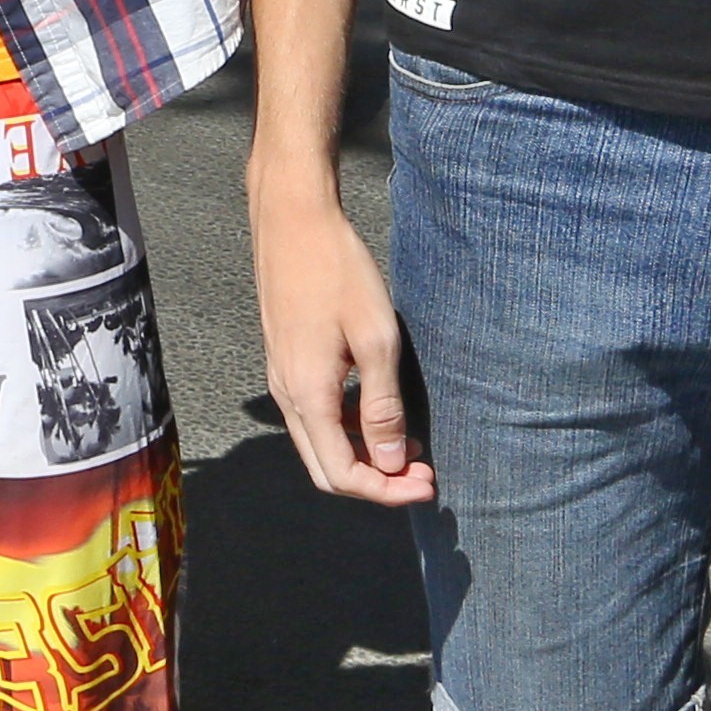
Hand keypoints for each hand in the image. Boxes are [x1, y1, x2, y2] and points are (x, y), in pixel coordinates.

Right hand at [250, 178, 435, 506]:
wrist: (292, 219)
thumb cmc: (336, 269)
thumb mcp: (375, 337)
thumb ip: (382, 405)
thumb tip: (392, 461)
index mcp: (307, 394)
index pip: (341, 475)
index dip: (386, 491)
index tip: (428, 482)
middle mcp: (287, 395)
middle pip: (325, 469)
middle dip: (376, 483)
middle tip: (422, 473)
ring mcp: (282, 377)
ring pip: (319, 444)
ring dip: (364, 456)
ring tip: (411, 446)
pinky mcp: (286, 360)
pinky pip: (314, 416)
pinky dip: (347, 430)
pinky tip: (377, 413)